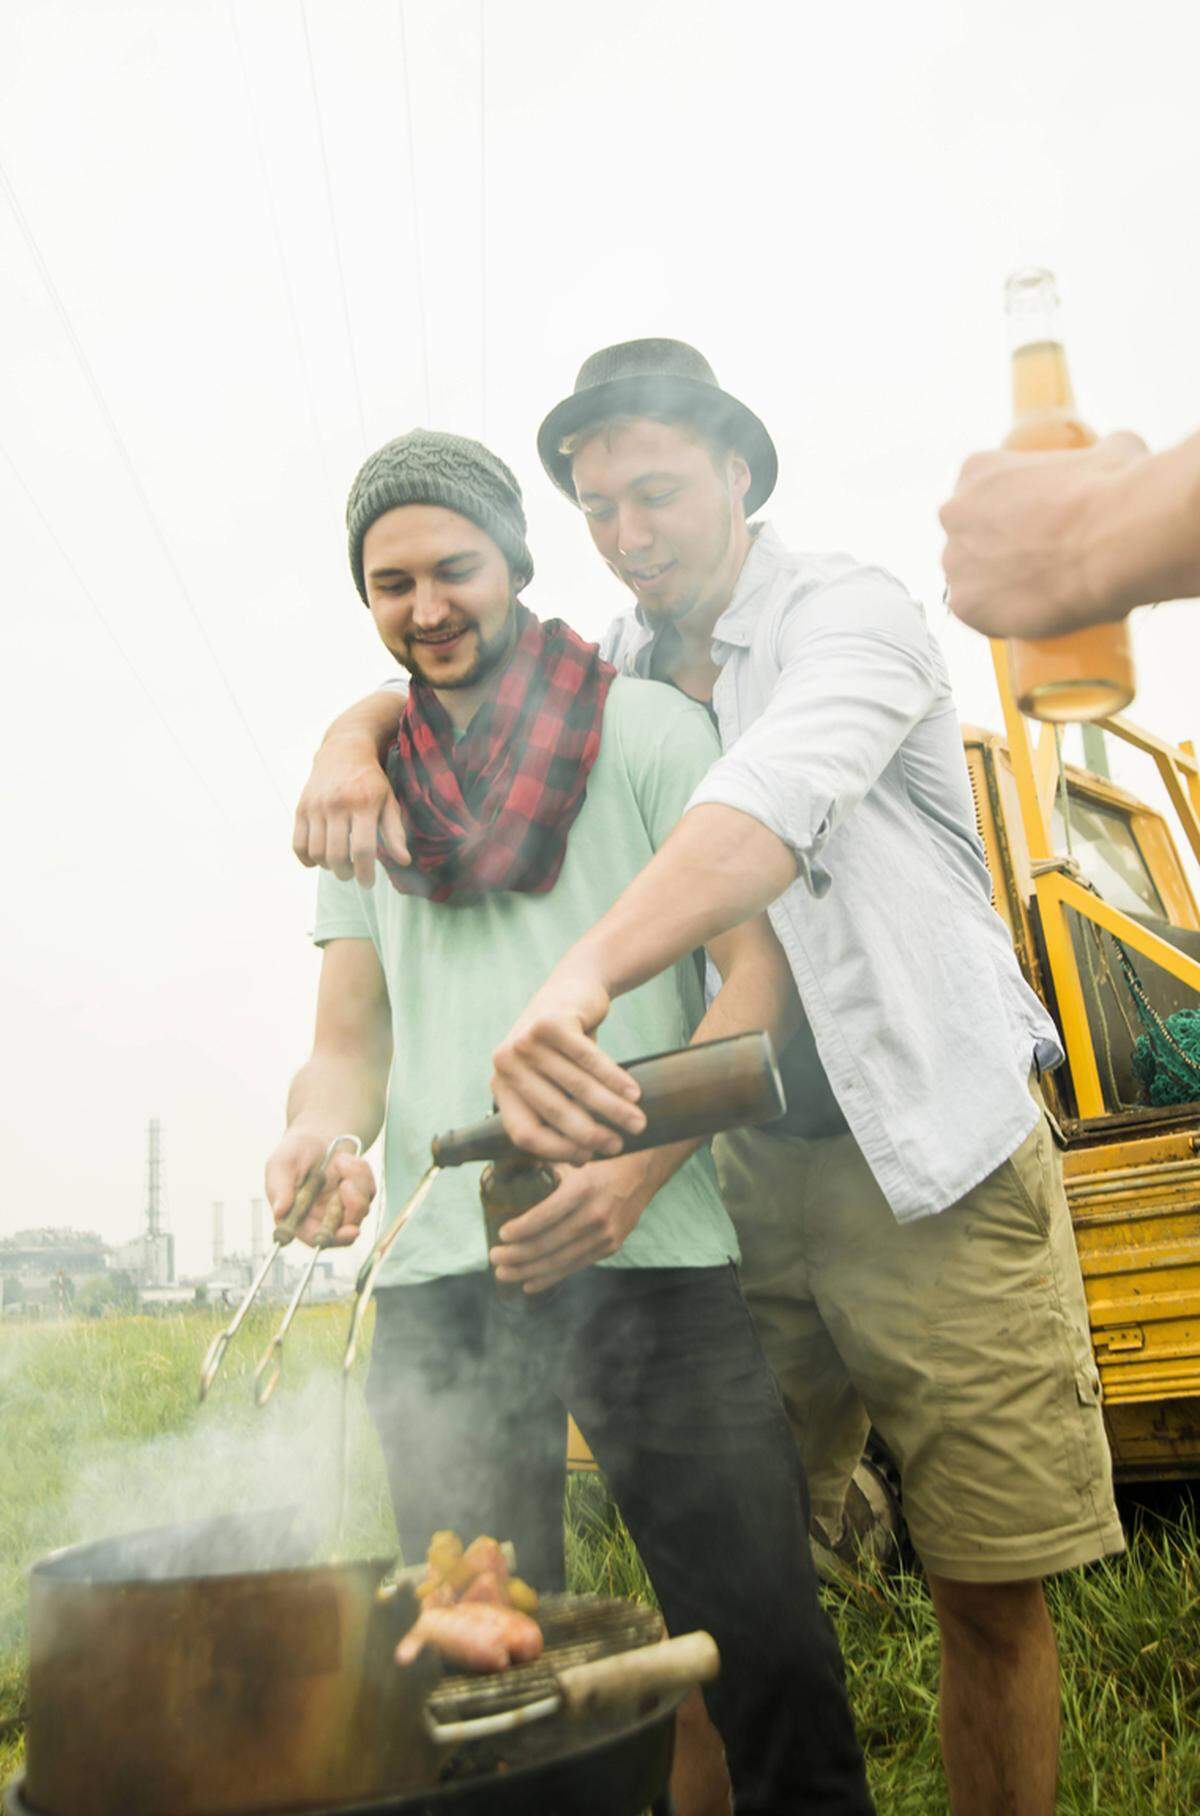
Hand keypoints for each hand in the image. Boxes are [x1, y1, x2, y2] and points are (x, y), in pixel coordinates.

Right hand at [264, 1130, 375, 1246]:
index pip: (317, 1238)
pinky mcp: (359, 1196)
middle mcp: (323, 1218)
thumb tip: (280, 1211)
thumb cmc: (293, 1154)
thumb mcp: (280, 1165)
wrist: (314, 1137)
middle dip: (352, 1207)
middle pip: (346, 1230)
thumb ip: (279, 1188)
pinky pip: (369, 1191)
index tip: (350, 1231)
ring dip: (355, 1181)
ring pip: (362, 1208)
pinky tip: (346, 1160)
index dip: (333, 1239)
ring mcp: (343, 1209)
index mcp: (299, 1219)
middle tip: (346, 1183)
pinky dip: (361, 1172)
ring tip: (339, 1160)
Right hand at [293, 733, 409, 887]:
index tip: (368, 883)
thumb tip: (404, 861)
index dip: (365, 872)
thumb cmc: (371, 781)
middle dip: (345, 873)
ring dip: (328, 867)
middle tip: (352, 874)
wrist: (344, 751)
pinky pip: (298, 844)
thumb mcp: (389, 801)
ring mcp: (316, 806)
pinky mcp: (301, 807)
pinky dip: (306, 859)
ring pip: (316, 852)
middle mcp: (337, 805)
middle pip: (336, 855)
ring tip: (338, 865)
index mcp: (363, 804)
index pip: (362, 849)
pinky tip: (318, 860)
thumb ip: (395, 832)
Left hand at [489, 1155, 654, 1292]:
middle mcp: (595, 1214)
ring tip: (503, 1274)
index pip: (546, 1215)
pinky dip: (550, 1277)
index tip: (501, 1235)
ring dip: (528, 1271)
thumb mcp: (575, 1159)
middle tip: (494, 1258)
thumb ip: (547, 1170)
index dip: (521, 1229)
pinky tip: (530, 1283)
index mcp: (583, 1188)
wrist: (643, 1172)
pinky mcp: (610, 1247)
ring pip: (559, 1260)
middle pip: (549, 1243)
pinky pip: (575, 1266)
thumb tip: (510, 1177)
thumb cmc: (601, 1162)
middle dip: (517, 1255)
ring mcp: (605, 1234)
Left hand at [490, 958, 643, 1163]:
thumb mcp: (553, 1081)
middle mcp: (505, 1063)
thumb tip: (579, 1162)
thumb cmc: (564, 1046)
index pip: (524, 1133)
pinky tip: (634, 1092)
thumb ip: (559, 1116)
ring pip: (576, 1086)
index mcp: (501, 1085)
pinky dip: (615, 1078)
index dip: (557, 1151)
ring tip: (637, 1122)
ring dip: (611, 1109)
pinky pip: (588, 1059)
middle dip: (591, 1134)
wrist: (573, 989)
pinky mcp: (551, 1022)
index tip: (588, 1159)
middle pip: (553, 1112)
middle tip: (619, 1146)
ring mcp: (525, 1040)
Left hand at [939, 431, 1147, 637]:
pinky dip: (999, 619)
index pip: (982, 495)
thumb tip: (1113, 455)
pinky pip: (978, 615)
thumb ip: (1095, 454)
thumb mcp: (1109, 450)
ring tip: (1038, 593)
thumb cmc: (1114, 490)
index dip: (1011, 513)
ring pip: (971, 578)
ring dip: (995, 586)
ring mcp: (955, 561)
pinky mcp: (964, 604)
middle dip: (996, 550)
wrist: (1115, 541)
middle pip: (968, 537)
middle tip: (1037, 562)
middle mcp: (954, 512)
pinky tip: (1029, 615)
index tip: (1037, 526)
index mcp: (977, 470)